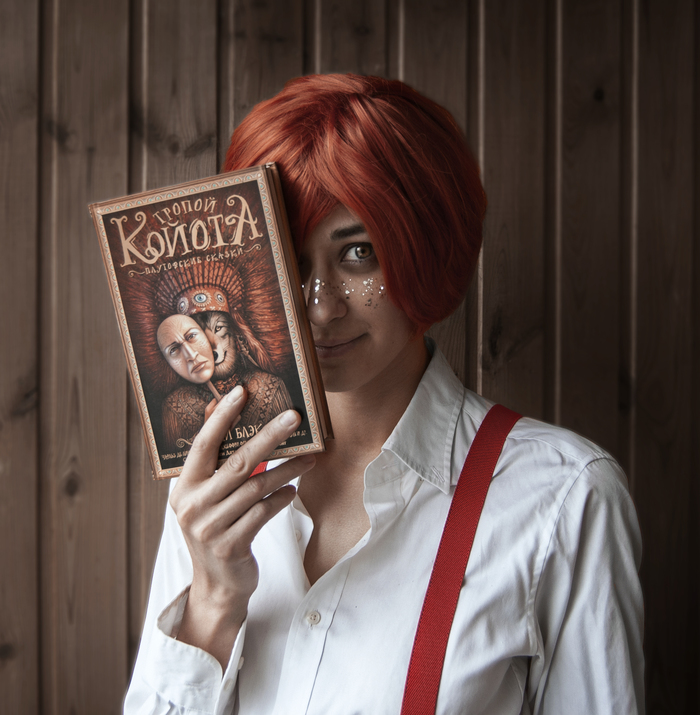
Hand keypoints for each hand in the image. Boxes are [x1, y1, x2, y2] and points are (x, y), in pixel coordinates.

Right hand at [169, 384, 314, 664]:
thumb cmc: (217, 528)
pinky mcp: (230, 545)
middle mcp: (192, 505)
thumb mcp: (207, 497)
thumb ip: (216, 464)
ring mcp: (210, 527)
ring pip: (257, 487)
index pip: (203, 444)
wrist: (218, 584)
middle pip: (238, 462)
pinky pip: (263, 513)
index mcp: (183, 487)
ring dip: (287, 470)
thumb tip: (228, 414)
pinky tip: (293, 491)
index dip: (221, 417)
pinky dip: (282, 499)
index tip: (242, 391)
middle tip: (294, 417)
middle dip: (269, 436)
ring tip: (309, 460)